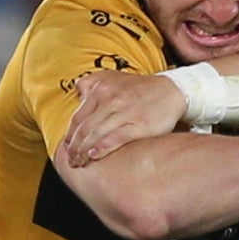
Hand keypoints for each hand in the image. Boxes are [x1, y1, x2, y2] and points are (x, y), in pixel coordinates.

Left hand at [63, 70, 188, 165]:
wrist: (171, 91)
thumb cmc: (139, 88)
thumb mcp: (112, 77)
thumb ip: (91, 82)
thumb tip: (76, 92)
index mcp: (101, 90)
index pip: (78, 117)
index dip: (69, 135)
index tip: (67, 148)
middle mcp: (111, 100)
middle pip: (84, 128)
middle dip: (75, 147)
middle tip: (72, 160)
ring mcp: (125, 112)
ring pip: (96, 134)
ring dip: (84, 151)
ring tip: (80, 162)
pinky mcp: (139, 125)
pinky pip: (116, 138)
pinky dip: (102, 148)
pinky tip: (94, 155)